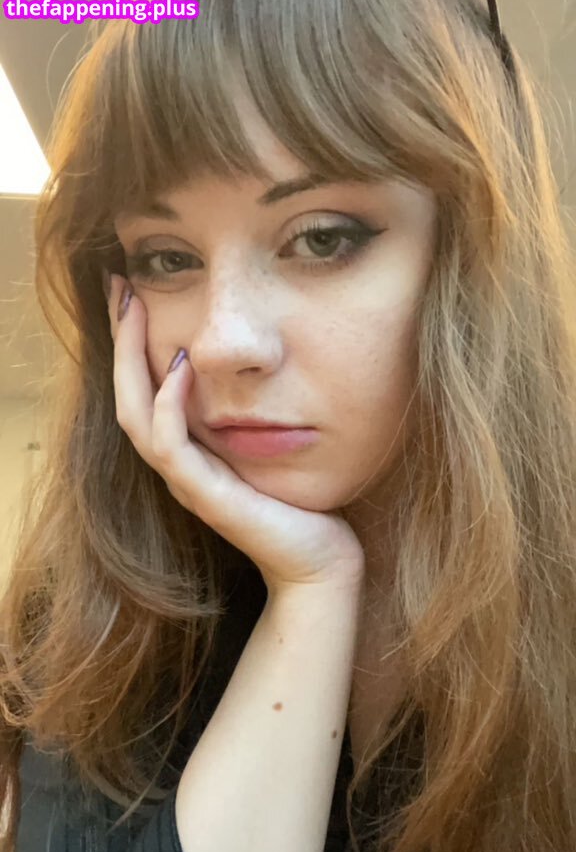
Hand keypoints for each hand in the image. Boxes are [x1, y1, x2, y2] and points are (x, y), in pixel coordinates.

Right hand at [105, 275, 364, 593]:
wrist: (321, 564)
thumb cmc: (306, 506)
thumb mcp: (276, 444)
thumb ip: (259, 410)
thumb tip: (267, 360)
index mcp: (191, 453)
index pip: (144, 393)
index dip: (134, 345)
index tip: (136, 292)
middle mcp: (180, 467)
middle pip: (127, 397)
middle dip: (122, 340)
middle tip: (121, 287)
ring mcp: (188, 483)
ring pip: (135, 416)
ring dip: (131, 361)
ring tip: (136, 310)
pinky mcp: (206, 497)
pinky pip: (170, 444)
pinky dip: (168, 404)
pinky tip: (179, 367)